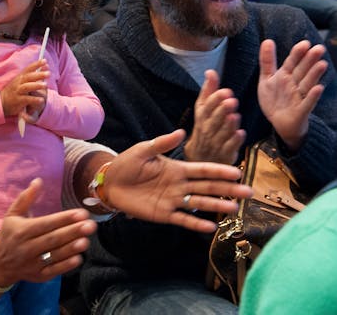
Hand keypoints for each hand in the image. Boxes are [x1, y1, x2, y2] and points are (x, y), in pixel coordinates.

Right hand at [0, 60, 48, 118]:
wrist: (2, 102)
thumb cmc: (16, 90)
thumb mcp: (23, 81)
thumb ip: (35, 74)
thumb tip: (46, 65)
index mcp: (20, 77)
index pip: (28, 69)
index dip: (36, 64)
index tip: (44, 61)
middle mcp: (18, 83)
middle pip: (28, 77)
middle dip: (38, 75)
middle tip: (48, 73)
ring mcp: (18, 92)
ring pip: (26, 87)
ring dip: (36, 85)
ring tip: (45, 85)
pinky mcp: (18, 101)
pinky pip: (26, 99)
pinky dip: (34, 99)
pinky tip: (41, 100)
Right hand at [0, 179, 96, 286]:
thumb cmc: (9, 234)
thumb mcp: (12, 214)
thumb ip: (26, 198)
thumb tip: (38, 181)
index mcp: (22, 230)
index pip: (46, 224)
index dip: (64, 218)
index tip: (81, 213)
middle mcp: (27, 247)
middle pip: (53, 239)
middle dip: (72, 232)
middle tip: (90, 225)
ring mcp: (33, 263)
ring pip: (55, 255)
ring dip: (71, 248)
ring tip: (86, 240)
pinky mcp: (38, 276)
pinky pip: (53, 270)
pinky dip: (66, 265)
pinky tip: (79, 258)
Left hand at [102, 130, 252, 232]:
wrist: (110, 182)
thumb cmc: (126, 164)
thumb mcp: (143, 150)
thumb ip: (162, 143)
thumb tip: (182, 131)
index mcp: (177, 168)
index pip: (203, 170)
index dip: (220, 171)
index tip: (238, 172)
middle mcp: (179, 185)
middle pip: (207, 187)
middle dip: (228, 189)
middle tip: (248, 193)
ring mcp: (173, 200)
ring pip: (199, 203)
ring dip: (216, 206)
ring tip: (234, 209)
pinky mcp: (164, 213)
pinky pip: (183, 219)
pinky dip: (196, 223)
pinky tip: (210, 227)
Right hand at [184, 70, 245, 163]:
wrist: (200, 156)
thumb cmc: (205, 127)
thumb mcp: (203, 109)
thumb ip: (209, 91)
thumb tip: (210, 71)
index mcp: (202, 116)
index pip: (206, 106)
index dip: (216, 99)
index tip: (226, 91)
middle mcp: (207, 128)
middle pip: (214, 118)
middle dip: (222, 109)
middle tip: (231, 100)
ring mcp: (215, 141)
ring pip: (222, 132)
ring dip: (229, 124)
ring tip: (235, 115)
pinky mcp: (225, 153)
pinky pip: (229, 147)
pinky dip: (235, 141)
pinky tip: (240, 133)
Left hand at [258, 39, 326, 150]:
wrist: (280, 122)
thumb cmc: (275, 99)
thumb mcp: (267, 79)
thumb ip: (267, 61)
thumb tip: (267, 40)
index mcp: (285, 76)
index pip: (292, 63)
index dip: (297, 54)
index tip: (304, 43)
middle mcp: (294, 85)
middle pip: (302, 71)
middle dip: (309, 60)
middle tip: (318, 48)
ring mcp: (299, 97)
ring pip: (307, 84)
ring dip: (314, 75)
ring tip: (322, 64)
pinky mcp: (301, 111)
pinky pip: (307, 103)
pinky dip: (312, 96)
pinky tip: (318, 88)